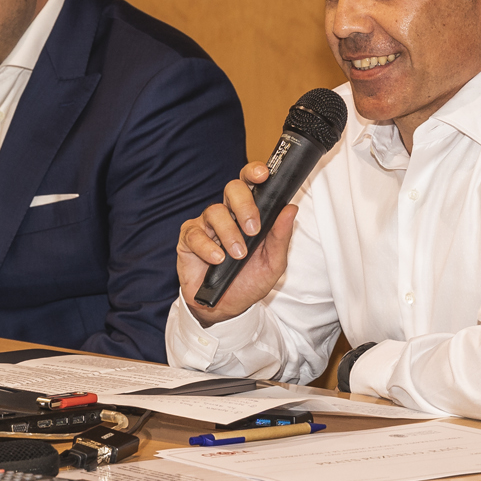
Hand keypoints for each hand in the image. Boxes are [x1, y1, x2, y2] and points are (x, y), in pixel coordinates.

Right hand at [176, 160, 295, 326]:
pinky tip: (216, 259)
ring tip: (236, 255)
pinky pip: (194, 234)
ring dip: (229, 234)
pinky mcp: (189, 239)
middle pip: (232, 188)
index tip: (263, 175)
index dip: (254, 172)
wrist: (227, 308)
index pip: (251, 183)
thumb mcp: (273, 263)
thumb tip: (291, 208)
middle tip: (252, 229)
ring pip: (215, 211)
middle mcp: (227, 214)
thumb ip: (281, 236)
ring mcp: (206, 225)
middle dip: (244, 205)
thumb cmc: (249, 281)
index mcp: (249, 213)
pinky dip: (207, 247)